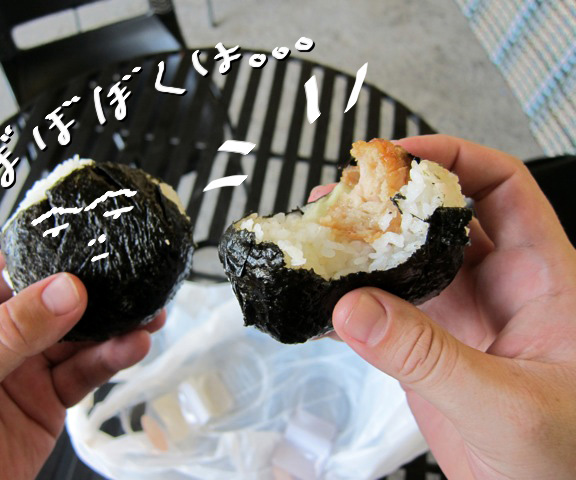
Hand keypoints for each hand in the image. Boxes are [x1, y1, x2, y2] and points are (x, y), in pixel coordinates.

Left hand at [0, 252, 164, 478]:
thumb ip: (10, 332)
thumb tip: (64, 291)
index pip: (14, 270)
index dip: (55, 257)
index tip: (95, 249)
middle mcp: (0, 334)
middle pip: (58, 301)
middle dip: (99, 292)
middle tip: (134, 282)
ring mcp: (27, 367)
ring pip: (81, 337)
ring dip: (116, 326)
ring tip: (146, 316)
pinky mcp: (49, 399)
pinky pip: (86, 373)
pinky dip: (113, 359)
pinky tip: (132, 347)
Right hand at [326, 135, 575, 478]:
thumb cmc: (566, 462)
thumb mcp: (502, 404)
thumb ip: (427, 356)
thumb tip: (355, 309)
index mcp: (544, 279)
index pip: (504, 188)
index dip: (455, 157)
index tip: (399, 155)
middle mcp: (500, 287)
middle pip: (445, 215)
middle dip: (395, 197)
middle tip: (344, 193)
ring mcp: (463, 316)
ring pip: (412, 258)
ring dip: (369, 243)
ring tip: (325, 230)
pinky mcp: (433, 347)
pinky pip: (390, 307)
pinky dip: (357, 296)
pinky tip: (328, 292)